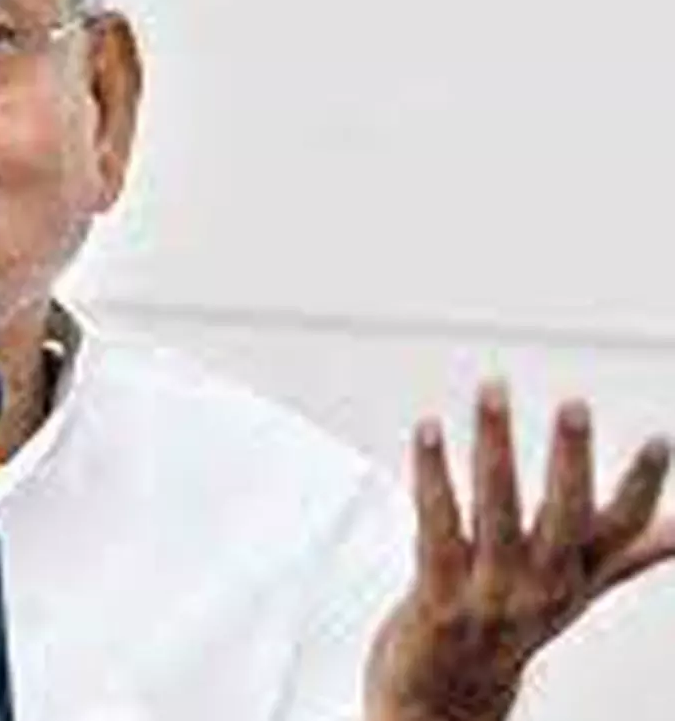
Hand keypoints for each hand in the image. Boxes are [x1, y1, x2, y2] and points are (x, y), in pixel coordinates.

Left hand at [366, 380, 673, 720]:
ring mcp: (490, 593)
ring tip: (492, 390)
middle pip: (564, 517)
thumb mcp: (573, 593)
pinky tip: (428, 429)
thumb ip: (623, 555)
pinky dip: (432, 473)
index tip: (661, 440)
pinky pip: (437, 523)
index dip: (642, 486)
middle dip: (571, 459)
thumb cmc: (511, 628)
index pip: (621, 530)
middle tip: (575, 404)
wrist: (446, 699)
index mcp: (576, 579)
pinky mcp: (439, 595)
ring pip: (495, 509)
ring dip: (493, 445)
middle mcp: (541, 587)